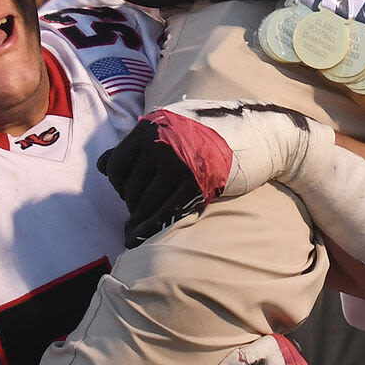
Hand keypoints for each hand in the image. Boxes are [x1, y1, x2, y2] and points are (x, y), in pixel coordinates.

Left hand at [98, 102, 322, 246]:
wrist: (263, 133)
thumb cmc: (216, 130)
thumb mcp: (175, 124)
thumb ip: (140, 142)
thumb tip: (101, 165)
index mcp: (152, 126)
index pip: (116, 166)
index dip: (119, 185)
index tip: (129, 194)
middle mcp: (160, 143)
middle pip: (130, 188)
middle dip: (132, 205)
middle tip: (139, 215)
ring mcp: (179, 164)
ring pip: (145, 204)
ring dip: (139, 222)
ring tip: (133, 235)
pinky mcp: (198, 183)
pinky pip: (166, 213)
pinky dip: (152, 229)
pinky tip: (144, 239)